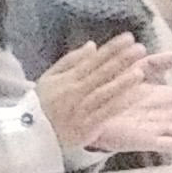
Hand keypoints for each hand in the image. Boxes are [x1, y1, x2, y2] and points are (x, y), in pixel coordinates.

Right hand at [29, 35, 156, 153]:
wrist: (32, 134)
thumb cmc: (42, 103)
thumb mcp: (49, 77)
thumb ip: (71, 60)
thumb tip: (92, 45)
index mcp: (68, 79)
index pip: (93, 60)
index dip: (111, 49)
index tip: (128, 38)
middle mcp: (76, 92)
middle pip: (101, 74)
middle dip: (121, 61)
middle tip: (140, 49)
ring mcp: (82, 110)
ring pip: (104, 93)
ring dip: (122, 82)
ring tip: (139, 71)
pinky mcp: (87, 127)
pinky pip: (105, 113)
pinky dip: (119, 104)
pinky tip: (133, 96)